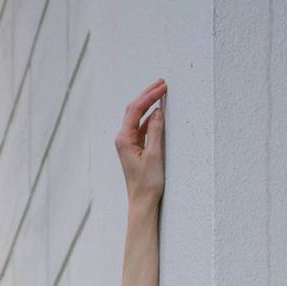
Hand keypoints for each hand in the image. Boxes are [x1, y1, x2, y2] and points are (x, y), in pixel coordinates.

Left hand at [115, 80, 165, 207]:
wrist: (142, 203)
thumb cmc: (147, 183)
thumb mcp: (155, 155)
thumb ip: (156, 131)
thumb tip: (158, 111)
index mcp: (124, 139)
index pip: (136, 109)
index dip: (150, 95)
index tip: (163, 86)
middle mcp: (123, 139)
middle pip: (134, 109)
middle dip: (147, 95)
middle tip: (162, 82)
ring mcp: (128, 144)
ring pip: (137, 117)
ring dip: (149, 104)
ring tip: (162, 92)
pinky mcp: (134, 149)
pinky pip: (142, 127)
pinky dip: (150, 117)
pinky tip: (159, 112)